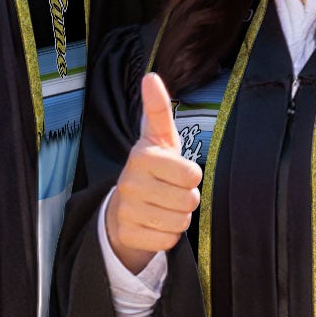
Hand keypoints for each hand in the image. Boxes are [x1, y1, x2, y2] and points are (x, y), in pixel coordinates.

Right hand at [104, 72, 202, 273]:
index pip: (192, 174)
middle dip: (187, 199)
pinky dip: (168, 236)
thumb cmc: (153, 168)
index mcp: (142, 156)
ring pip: (180, 222)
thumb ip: (158, 109)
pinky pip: (168, 240)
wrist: (124, 208)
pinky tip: (154, 224)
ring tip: (163, 207)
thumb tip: (151, 76)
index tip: (177, 171)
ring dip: (178, 217)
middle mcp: (130, 182)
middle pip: (189, 200)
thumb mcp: (158, 138)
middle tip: (171, 192)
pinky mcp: (127, 234)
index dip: (191, 176)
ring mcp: (126, 210)